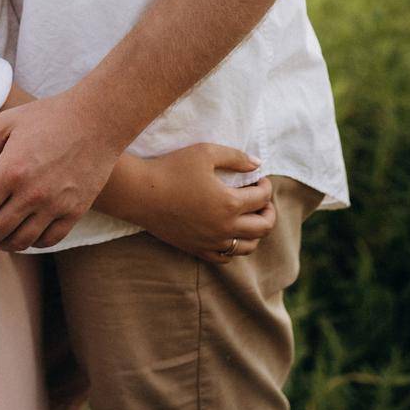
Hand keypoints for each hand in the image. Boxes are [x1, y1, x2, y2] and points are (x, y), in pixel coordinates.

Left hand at [0, 89, 118, 251]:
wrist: (96, 120)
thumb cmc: (47, 116)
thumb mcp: (5, 123)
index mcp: (11, 171)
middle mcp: (32, 194)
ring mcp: (55, 206)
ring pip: (19, 242)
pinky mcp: (75, 212)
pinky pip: (47, 241)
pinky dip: (29, 242)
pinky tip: (20, 232)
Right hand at [127, 144, 276, 263]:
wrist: (140, 193)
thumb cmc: (171, 168)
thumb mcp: (205, 152)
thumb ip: (236, 156)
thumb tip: (258, 164)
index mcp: (230, 203)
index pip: (263, 198)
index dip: (266, 186)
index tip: (259, 178)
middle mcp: (225, 227)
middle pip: (263, 227)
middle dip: (269, 211)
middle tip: (262, 199)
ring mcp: (212, 242)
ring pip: (248, 246)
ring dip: (255, 231)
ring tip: (249, 217)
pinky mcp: (197, 249)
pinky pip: (226, 257)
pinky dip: (234, 246)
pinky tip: (228, 233)